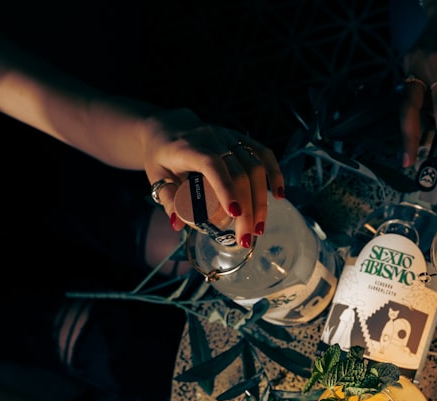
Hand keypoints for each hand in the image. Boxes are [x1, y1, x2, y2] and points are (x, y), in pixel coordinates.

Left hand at [141, 108, 284, 243]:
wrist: (169, 128)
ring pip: (255, 166)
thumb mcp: (156, 178)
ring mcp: (229, 136)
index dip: (226, 188)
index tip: (234, 215)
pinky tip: (280, 195)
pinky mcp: (241, 138)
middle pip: (239, 171)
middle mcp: (212, 138)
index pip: (212, 164)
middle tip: (247, 236)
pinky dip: (274, 174)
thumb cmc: (161, 157)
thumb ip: (168, 200)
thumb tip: (178, 224)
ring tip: (259, 227)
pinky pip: (264, 153)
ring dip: (261, 200)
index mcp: (187, 147)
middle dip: (247, 207)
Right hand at [400, 2, 436, 166]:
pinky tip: (418, 130)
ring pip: (405, 104)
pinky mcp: (406, 67)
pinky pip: (409, 96)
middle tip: (408, 162)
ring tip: (410, 154)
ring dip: (408, 130)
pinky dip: (414, 115)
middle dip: (408, 137)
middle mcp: (419, 65)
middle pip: (408, 108)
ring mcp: (409, 65)